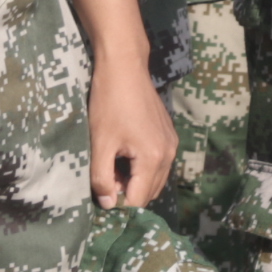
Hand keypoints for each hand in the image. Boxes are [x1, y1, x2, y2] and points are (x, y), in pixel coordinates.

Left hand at [89, 52, 177, 207]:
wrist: (125, 67)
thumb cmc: (109, 103)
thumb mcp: (100, 143)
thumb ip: (102, 178)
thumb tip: (108, 204)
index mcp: (153, 158)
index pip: (139, 200)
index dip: (118, 204)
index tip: (100, 196)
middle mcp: (169, 154)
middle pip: (150, 193)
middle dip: (128, 194)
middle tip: (105, 181)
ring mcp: (171, 144)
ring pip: (155, 179)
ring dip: (135, 182)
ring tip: (112, 167)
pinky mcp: (169, 136)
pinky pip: (159, 164)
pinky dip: (143, 169)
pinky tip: (124, 155)